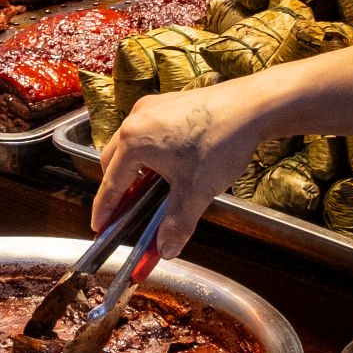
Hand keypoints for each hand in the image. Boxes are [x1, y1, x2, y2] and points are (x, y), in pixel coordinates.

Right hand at [94, 83, 269, 257]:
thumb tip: (166, 250)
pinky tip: (168, 165)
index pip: (111, 182)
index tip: (100, 227)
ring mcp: (152, 106)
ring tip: (147, 190)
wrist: (252, 107)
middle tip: (125, 212)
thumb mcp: (195, 192)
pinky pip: (147, 131)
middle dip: (117, 188)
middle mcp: (136, 119)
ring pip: (130, 143)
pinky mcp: (169, 101)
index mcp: (134, 141)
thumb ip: (176, 224)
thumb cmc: (219, 145)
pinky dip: (148, 152)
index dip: (105, 209)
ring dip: (133, 168)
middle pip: (114, 160)